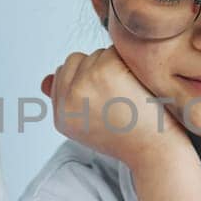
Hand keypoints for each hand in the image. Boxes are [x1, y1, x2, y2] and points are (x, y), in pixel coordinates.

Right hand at [40, 47, 191, 170]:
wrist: (156, 151)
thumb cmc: (129, 138)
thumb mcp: (88, 126)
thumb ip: (65, 101)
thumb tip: (44, 80)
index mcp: (60, 116)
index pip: (60, 76)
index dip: (84, 79)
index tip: (106, 96)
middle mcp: (68, 100)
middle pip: (75, 60)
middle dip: (96, 69)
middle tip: (120, 96)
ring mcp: (85, 83)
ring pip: (95, 54)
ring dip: (114, 66)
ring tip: (130, 93)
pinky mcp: (106, 70)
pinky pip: (113, 50)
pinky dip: (128, 62)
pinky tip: (138, 84)